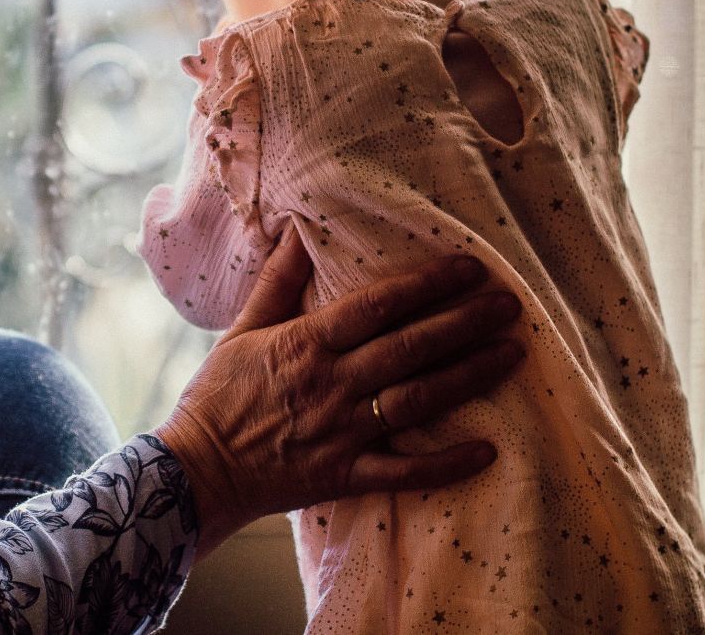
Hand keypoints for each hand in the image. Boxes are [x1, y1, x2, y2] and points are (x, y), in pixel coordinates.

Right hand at [156, 234, 524, 553]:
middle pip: (409, 349)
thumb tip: (297, 229)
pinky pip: (403, 471)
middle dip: (464, 323)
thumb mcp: (243, 329)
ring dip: (468, 377)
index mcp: (307, 343)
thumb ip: (279, 282)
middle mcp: (331, 384)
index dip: (426, 285)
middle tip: (509, 305)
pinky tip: (487, 450)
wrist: (194, 472)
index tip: (468, 268)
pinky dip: (446, 463)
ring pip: (416, 400)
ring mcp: (341, 432)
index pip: (377, 307)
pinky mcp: (345, 475)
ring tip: (510, 355)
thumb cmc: (218, 395)